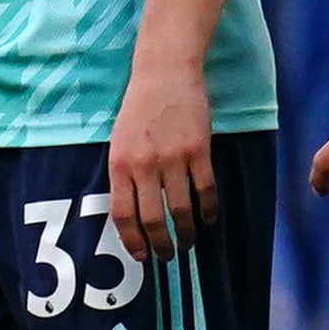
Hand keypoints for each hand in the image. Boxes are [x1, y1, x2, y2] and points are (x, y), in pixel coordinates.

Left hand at [107, 55, 218, 260]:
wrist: (165, 73)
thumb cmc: (139, 107)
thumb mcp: (119, 140)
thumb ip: (124, 173)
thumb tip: (132, 209)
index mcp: (119, 164)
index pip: (122, 215)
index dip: (132, 241)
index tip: (142, 255)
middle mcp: (144, 165)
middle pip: (152, 219)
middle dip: (161, 244)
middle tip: (168, 255)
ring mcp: (172, 159)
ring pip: (180, 209)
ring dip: (187, 231)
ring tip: (190, 240)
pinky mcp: (199, 151)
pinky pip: (205, 189)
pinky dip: (208, 209)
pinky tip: (209, 218)